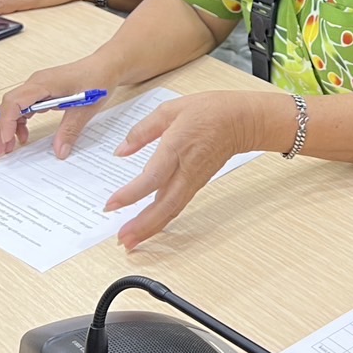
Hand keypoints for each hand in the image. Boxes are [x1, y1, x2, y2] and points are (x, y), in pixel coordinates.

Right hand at [0, 55, 120, 157]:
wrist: (106, 66)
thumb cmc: (97, 79)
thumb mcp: (85, 108)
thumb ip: (70, 130)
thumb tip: (59, 151)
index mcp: (43, 83)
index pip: (14, 101)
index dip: (6, 121)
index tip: (6, 140)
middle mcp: (36, 84)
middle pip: (8, 106)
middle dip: (0, 129)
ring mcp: (38, 88)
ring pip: (13, 108)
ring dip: (8, 128)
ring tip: (9, 148)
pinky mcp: (42, 93)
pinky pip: (23, 108)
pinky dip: (19, 123)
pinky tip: (24, 136)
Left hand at [102, 90, 265, 246]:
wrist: (241, 121)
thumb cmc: (209, 111)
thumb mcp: (170, 110)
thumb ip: (142, 130)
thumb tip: (121, 151)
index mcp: (177, 146)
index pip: (152, 177)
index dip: (131, 194)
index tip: (111, 205)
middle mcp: (186, 169)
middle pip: (165, 204)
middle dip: (142, 225)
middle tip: (122, 240)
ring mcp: (193, 180)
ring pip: (172, 210)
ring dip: (151, 229)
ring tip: (131, 242)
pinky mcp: (196, 185)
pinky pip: (177, 206)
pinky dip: (162, 221)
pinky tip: (148, 228)